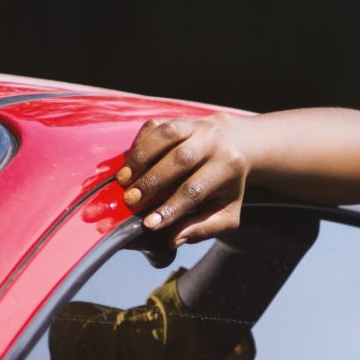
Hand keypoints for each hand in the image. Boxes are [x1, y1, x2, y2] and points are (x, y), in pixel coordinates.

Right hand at [117, 113, 263, 243]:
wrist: (235, 145)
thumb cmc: (227, 187)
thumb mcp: (226, 213)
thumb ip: (203, 228)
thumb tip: (173, 239)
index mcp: (229, 166)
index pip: (196, 189)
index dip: (171, 207)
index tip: (149, 224)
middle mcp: (214, 141)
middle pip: (180, 160)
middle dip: (152, 182)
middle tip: (131, 201)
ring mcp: (196, 126)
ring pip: (166, 136)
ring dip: (141, 159)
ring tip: (123, 181)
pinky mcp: (178, 119)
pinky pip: (155, 127)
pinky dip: (139, 144)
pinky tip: (129, 163)